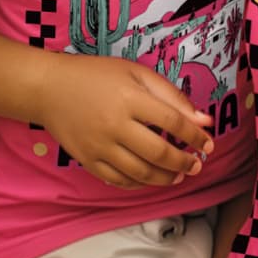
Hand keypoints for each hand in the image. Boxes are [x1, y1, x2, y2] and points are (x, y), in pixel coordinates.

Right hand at [33, 54, 215, 189]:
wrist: (49, 88)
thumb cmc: (95, 75)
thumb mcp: (134, 73)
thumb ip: (170, 95)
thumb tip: (203, 120)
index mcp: (130, 98)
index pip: (173, 122)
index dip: (196, 136)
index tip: (208, 144)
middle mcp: (115, 124)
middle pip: (159, 153)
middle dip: (184, 162)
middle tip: (196, 165)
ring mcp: (100, 146)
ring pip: (141, 172)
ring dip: (165, 178)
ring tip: (179, 175)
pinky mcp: (88, 160)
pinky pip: (119, 180)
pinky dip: (140, 184)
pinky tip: (151, 178)